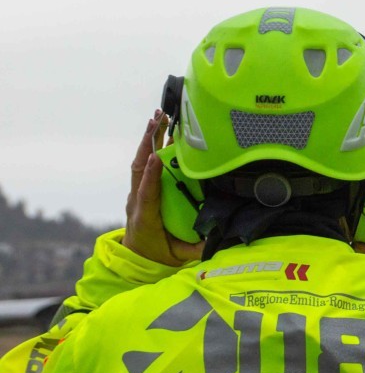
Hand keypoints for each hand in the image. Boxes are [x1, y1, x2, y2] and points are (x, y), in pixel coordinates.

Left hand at [122, 112, 202, 266]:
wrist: (138, 257)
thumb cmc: (159, 254)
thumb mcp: (178, 256)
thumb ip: (195, 249)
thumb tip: (217, 240)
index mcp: (146, 217)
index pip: (147, 193)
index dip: (151, 176)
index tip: (157, 157)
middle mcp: (138, 200)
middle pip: (139, 167)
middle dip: (147, 142)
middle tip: (156, 119)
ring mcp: (138, 192)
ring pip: (141, 161)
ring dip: (149, 138)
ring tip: (159, 115)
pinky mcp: (143, 188)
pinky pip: (146, 163)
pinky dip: (153, 145)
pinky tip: (163, 130)